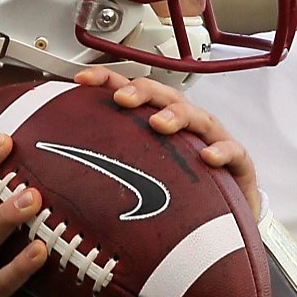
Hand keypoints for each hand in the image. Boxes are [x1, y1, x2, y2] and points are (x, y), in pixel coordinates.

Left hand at [72, 66, 260, 215]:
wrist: (227, 217)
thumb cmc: (182, 190)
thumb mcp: (141, 174)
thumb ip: (109, 166)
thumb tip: (59, 170)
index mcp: (158, 122)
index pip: (132, 93)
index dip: (109, 81)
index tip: (82, 80)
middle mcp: (186, 125)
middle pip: (164, 97)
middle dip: (142, 93)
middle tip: (122, 100)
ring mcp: (213, 140)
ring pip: (197, 118)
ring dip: (177, 116)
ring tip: (159, 123)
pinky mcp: (237, 163)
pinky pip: (233, 152)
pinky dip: (221, 152)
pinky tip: (207, 157)